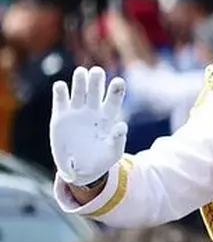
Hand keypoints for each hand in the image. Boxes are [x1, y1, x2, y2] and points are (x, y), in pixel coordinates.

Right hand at [50, 66, 127, 185]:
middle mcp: (93, 111)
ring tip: (81, 72)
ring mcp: (76, 112)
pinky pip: (60, 102)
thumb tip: (122, 126)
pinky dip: (60, 93)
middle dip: (96, 81)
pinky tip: (60, 86)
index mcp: (108, 118)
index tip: (119, 81)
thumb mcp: (113, 152)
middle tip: (97, 71)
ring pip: (79, 93)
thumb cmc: (101, 159)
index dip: (116, 91)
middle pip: (95, 92)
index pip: (113, 101)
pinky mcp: (60, 117)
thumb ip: (118, 140)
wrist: (81, 169)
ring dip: (79, 82)